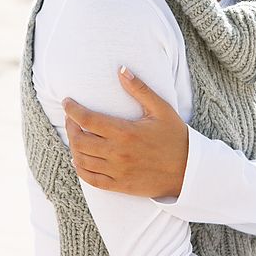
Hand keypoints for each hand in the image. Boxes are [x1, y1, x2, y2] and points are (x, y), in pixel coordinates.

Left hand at [62, 66, 188, 198]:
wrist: (188, 170)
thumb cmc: (175, 136)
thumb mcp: (161, 108)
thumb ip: (139, 89)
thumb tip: (121, 69)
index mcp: (125, 132)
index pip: (88, 120)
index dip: (72, 110)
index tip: (67, 102)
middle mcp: (117, 153)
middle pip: (80, 140)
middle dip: (70, 126)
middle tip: (70, 118)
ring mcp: (117, 171)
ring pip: (82, 160)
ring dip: (73, 146)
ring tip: (75, 135)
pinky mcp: (119, 185)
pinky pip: (91, 180)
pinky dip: (80, 168)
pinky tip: (79, 159)